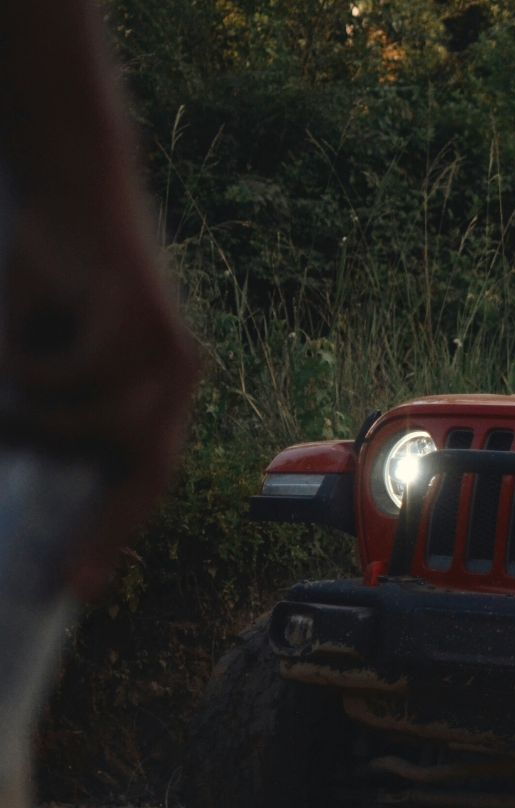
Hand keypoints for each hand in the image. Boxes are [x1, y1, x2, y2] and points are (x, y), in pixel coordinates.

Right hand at [2, 2, 204, 599]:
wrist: (71, 192)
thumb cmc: (48, 278)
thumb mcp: (47, 355)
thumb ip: (52, 411)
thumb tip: (24, 463)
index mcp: (158, 392)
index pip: (146, 477)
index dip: (115, 534)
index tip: (82, 588)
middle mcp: (177, 377)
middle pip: (147, 471)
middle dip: (107, 532)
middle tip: (66, 580)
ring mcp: (167, 350)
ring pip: (97, 424)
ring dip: (37, 417)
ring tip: (6, 389)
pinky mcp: (144, 319)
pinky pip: (75, 375)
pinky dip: (30, 365)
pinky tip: (23, 325)